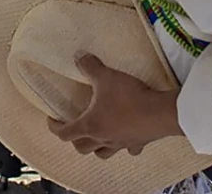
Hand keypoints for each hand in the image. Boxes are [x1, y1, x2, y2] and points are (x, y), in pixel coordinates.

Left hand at [48, 55, 181, 157]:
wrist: (160, 112)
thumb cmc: (128, 97)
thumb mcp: (106, 76)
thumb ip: (90, 66)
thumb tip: (79, 57)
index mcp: (90, 125)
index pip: (64, 133)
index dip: (54, 127)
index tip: (51, 120)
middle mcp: (103, 139)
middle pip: (82, 147)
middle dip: (75, 140)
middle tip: (73, 127)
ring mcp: (121, 144)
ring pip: (103, 153)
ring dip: (96, 147)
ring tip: (96, 137)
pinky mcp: (138, 143)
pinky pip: (128, 149)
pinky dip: (124, 146)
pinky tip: (126, 139)